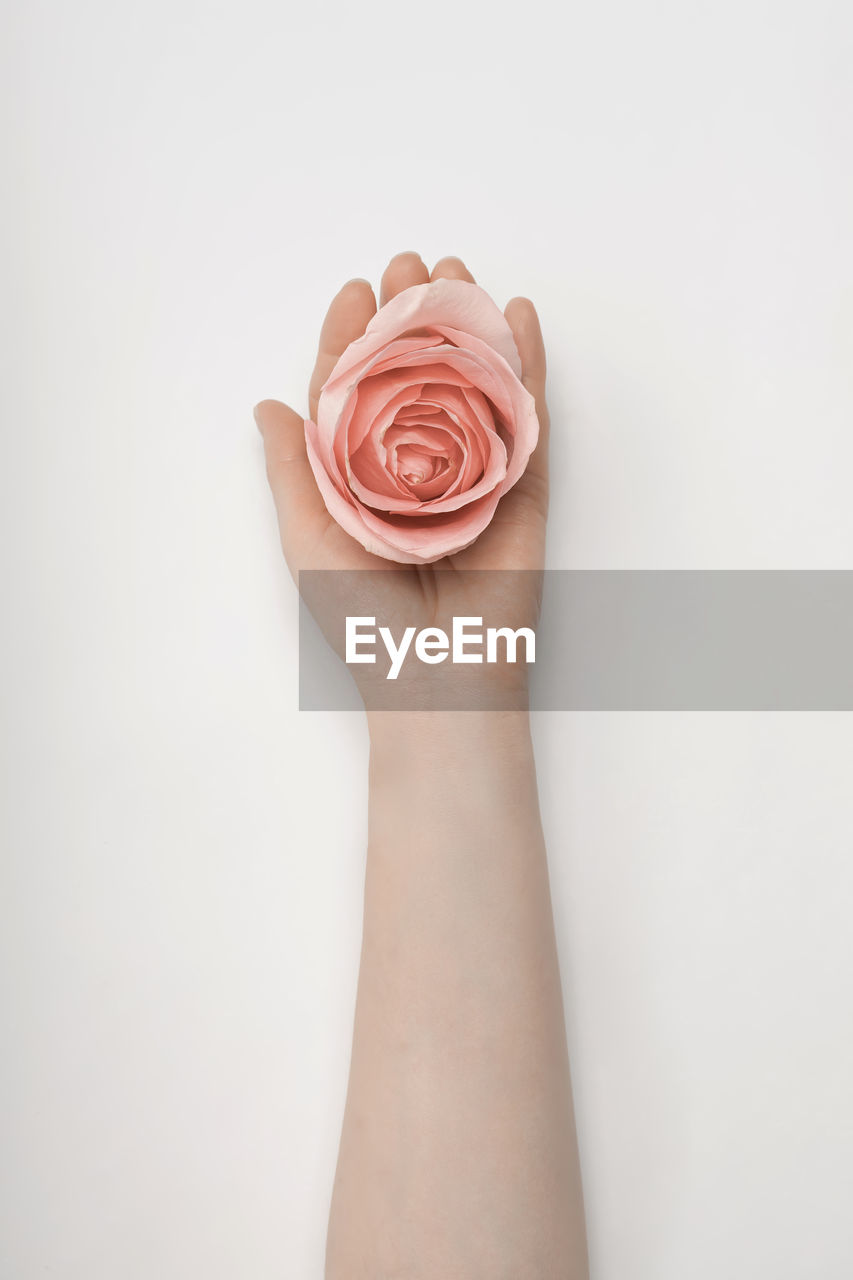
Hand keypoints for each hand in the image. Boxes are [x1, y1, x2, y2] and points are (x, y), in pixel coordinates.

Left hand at [255, 251, 550, 703]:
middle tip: (411, 262)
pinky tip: (518, 316)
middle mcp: (418, 467)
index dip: (353, 338)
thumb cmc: (363, 621)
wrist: (438, 677)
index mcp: (361, 477)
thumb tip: (266, 405)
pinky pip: (525, 414)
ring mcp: (474, 472)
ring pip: (472, 382)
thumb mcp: (308, 540)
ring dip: (467, 323)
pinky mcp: (522, 486)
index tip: (356, 288)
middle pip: (416, 374)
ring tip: (459, 271)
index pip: (355, 392)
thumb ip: (291, 470)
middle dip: (413, 314)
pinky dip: (526, 363)